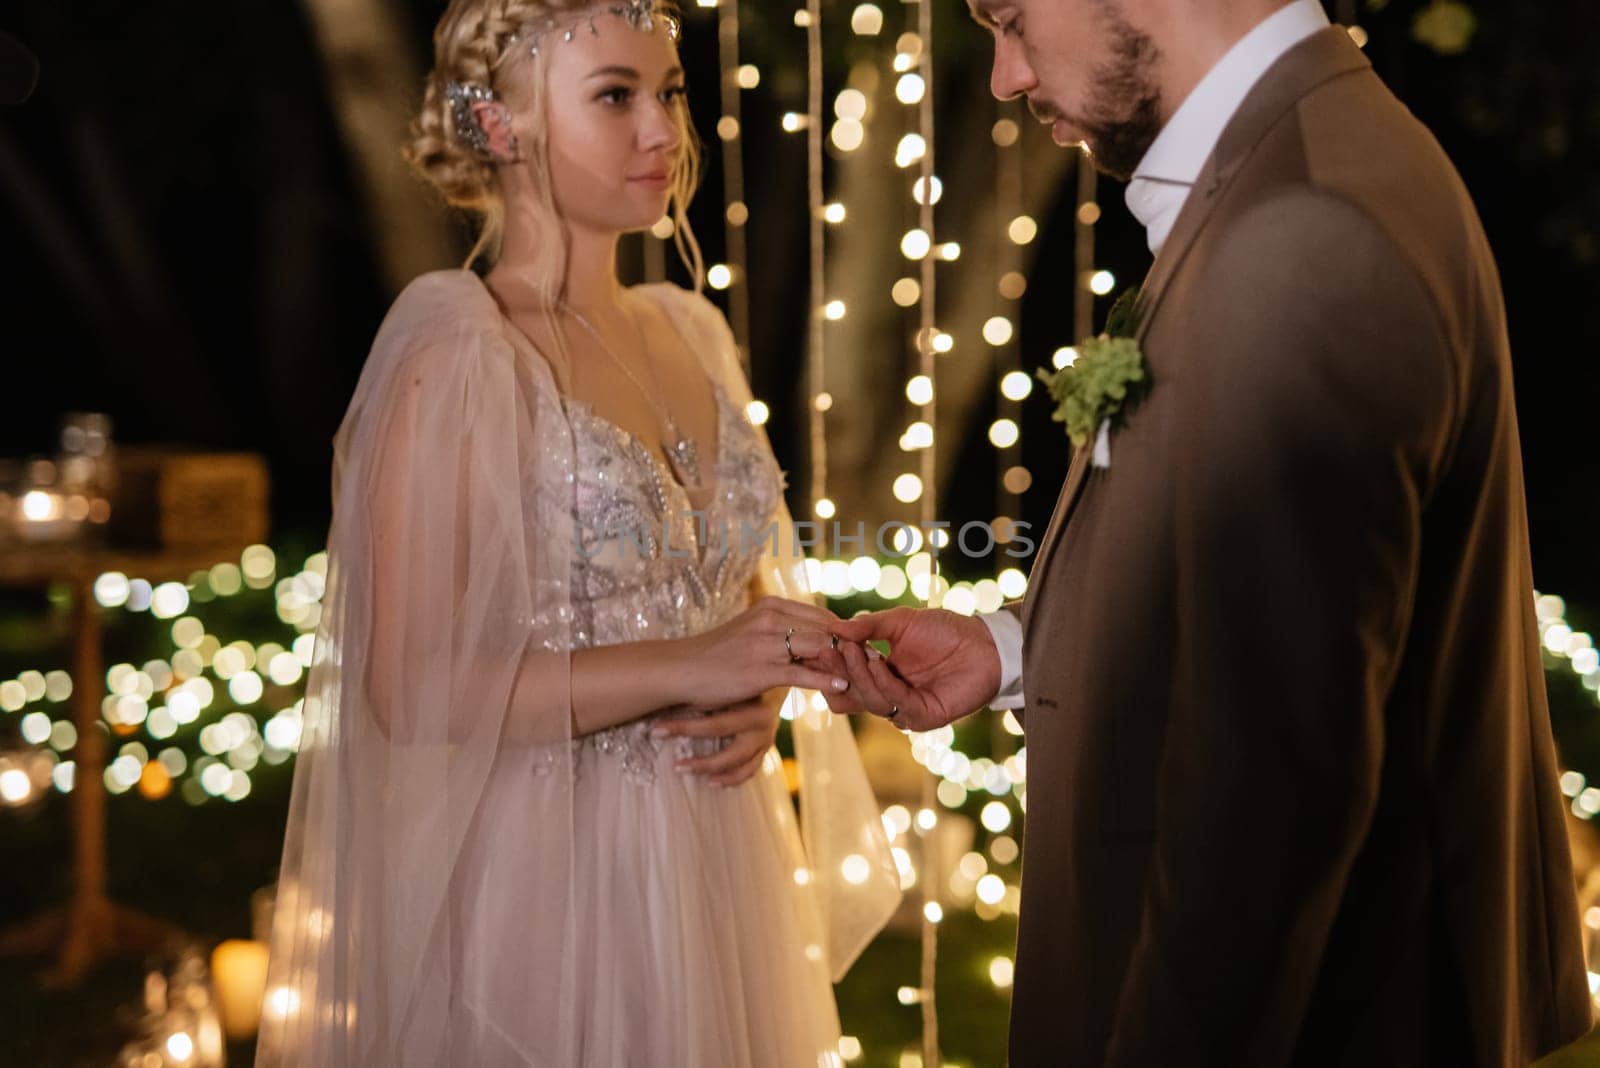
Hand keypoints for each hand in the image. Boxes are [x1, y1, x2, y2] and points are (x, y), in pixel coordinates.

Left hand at [649, 687, 784, 786]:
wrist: (769, 679)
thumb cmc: (738, 678)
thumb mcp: (724, 683)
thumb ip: (701, 695)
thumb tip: (661, 700)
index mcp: (753, 707)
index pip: (714, 724)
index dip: (682, 728)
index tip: (655, 731)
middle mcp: (763, 725)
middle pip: (730, 751)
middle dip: (701, 761)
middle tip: (675, 765)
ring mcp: (766, 740)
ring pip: (740, 765)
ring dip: (712, 770)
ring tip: (686, 771)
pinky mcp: (765, 751)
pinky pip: (749, 771)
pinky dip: (731, 779)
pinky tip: (711, 782)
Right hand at [675, 596, 849, 710]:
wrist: (682, 670)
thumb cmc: (718, 654)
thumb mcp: (751, 632)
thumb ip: (780, 631)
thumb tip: (812, 638)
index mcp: (770, 606)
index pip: (820, 614)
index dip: (844, 630)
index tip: (862, 644)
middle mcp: (770, 619)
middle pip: (825, 628)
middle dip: (850, 644)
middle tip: (871, 660)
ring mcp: (766, 644)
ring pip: (818, 648)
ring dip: (843, 661)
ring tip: (863, 673)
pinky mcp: (762, 669)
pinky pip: (802, 673)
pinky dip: (825, 679)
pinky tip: (841, 686)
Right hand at [823, 607, 1001, 732]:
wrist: (985, 643)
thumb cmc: (945, 631)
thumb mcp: (900, 622)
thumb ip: (869, 626)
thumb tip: (835, 628)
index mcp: (879, 676)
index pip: (844, 679)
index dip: (830, 664)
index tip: (820, 643)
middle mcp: (889, 696)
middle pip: (851, 694)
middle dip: (839, 670)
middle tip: (833, 648)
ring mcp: (906, 709)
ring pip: (870, 701)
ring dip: (860, 675)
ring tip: (855, 650)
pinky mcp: (925, 717)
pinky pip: (896, 704)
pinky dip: (883, 683)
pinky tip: (878, 663)